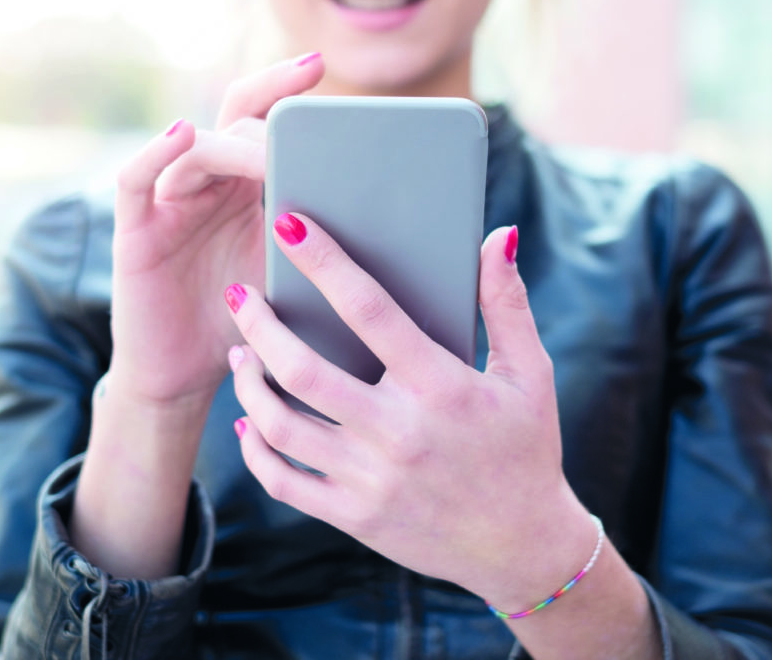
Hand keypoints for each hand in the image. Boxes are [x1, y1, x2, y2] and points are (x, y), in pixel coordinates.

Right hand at [106, 54, 324, 406]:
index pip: (262, 122)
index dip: (284, 90)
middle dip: (269, 101)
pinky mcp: (135, 232)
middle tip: (305, 86)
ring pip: (195, 149)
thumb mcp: (296, 276)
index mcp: (246, 189)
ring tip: (271, 145)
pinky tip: (183, 134)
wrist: (190, 378)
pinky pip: (138, 180)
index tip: (320, 66)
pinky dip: (156, 153)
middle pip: (231, 120)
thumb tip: (398, 225)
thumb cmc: (250, 328)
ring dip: (234, 143)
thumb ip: (324, 242)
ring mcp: (169, 204)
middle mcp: (207, 186)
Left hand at [228, 213, 596, 608]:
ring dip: (249, 383)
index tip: (289, 224)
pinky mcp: (354, 516)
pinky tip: (249, 420)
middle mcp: (399, 432)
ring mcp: (371, 479)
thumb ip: (507, 303)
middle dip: (259, 324)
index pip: (369, 309)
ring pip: (281, 425)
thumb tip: (497, 236)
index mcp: (441, 386)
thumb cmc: (526, 449)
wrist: (523, 548)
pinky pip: (283, 481)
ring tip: (240, 354)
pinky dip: (256, 449)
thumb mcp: (531, 374)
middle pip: (303, 369)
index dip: (324, 262)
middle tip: (239, 295)